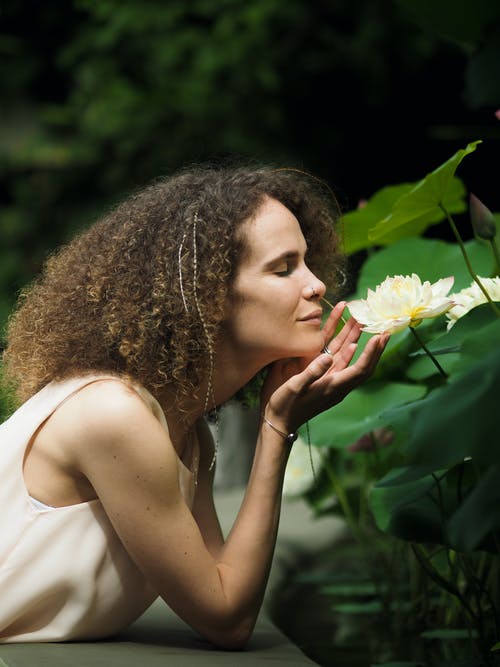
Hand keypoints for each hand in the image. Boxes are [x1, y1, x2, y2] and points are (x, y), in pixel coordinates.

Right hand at [262, 303, 388, 431]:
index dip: (370, 353)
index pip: (360, 369)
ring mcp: (331, 381)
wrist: (277, 421)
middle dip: (374, 347)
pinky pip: (339, 361)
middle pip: (363, 365)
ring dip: (358, 341)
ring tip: (365, 324)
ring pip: (350, 359)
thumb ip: (312, 372)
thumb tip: (328, 357)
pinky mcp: (324, 378)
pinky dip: (346, 347)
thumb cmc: (284, 405)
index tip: (379, 337)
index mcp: (333, 387)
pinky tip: (350, 338)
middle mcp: (337, 384)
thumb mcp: (294, 387)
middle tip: (384, 329)